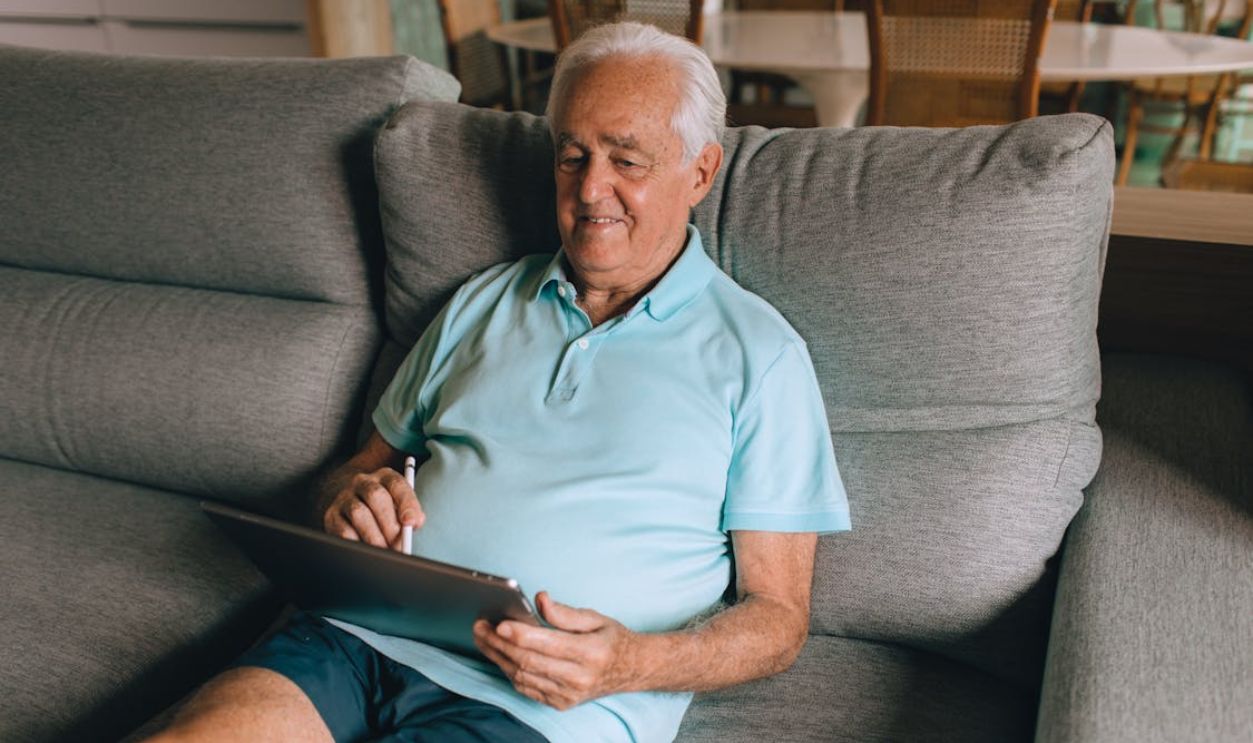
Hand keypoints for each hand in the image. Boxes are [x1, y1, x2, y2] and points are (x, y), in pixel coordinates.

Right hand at [321, 467, 422, 550]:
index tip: (412, 523)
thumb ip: (410, 515)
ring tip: (384, 551)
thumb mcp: (400, 507)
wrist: (350, 502)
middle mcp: (363, 482)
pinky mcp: (331, 515)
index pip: (397, 484)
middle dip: (389, 524)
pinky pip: (343, 530)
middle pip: (376, 496)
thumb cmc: (384, 510)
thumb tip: (413, 525)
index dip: (406, 503)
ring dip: (374, 536)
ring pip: (358, 513)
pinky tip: (366, 550)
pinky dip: (358, 543)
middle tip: (399, 545)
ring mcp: (345, 497)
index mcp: (385, 477)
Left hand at [473, 592, 639, 709]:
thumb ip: (564, 612)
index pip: (546, 644)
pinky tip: (500, 655)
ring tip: (483, 638)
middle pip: (528, 661)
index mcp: (590, 653)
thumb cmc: (612, 639)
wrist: (633, 670)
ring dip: (499, 657)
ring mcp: (569, 695)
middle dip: (499, 644)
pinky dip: (510, 671)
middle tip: (480, 627)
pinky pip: (527, 688)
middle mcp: (579, 678)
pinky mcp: (561, 703)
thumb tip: (539, 599)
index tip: (499, 623)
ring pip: (523, 676)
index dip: (519, 634)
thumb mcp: (595, 618)